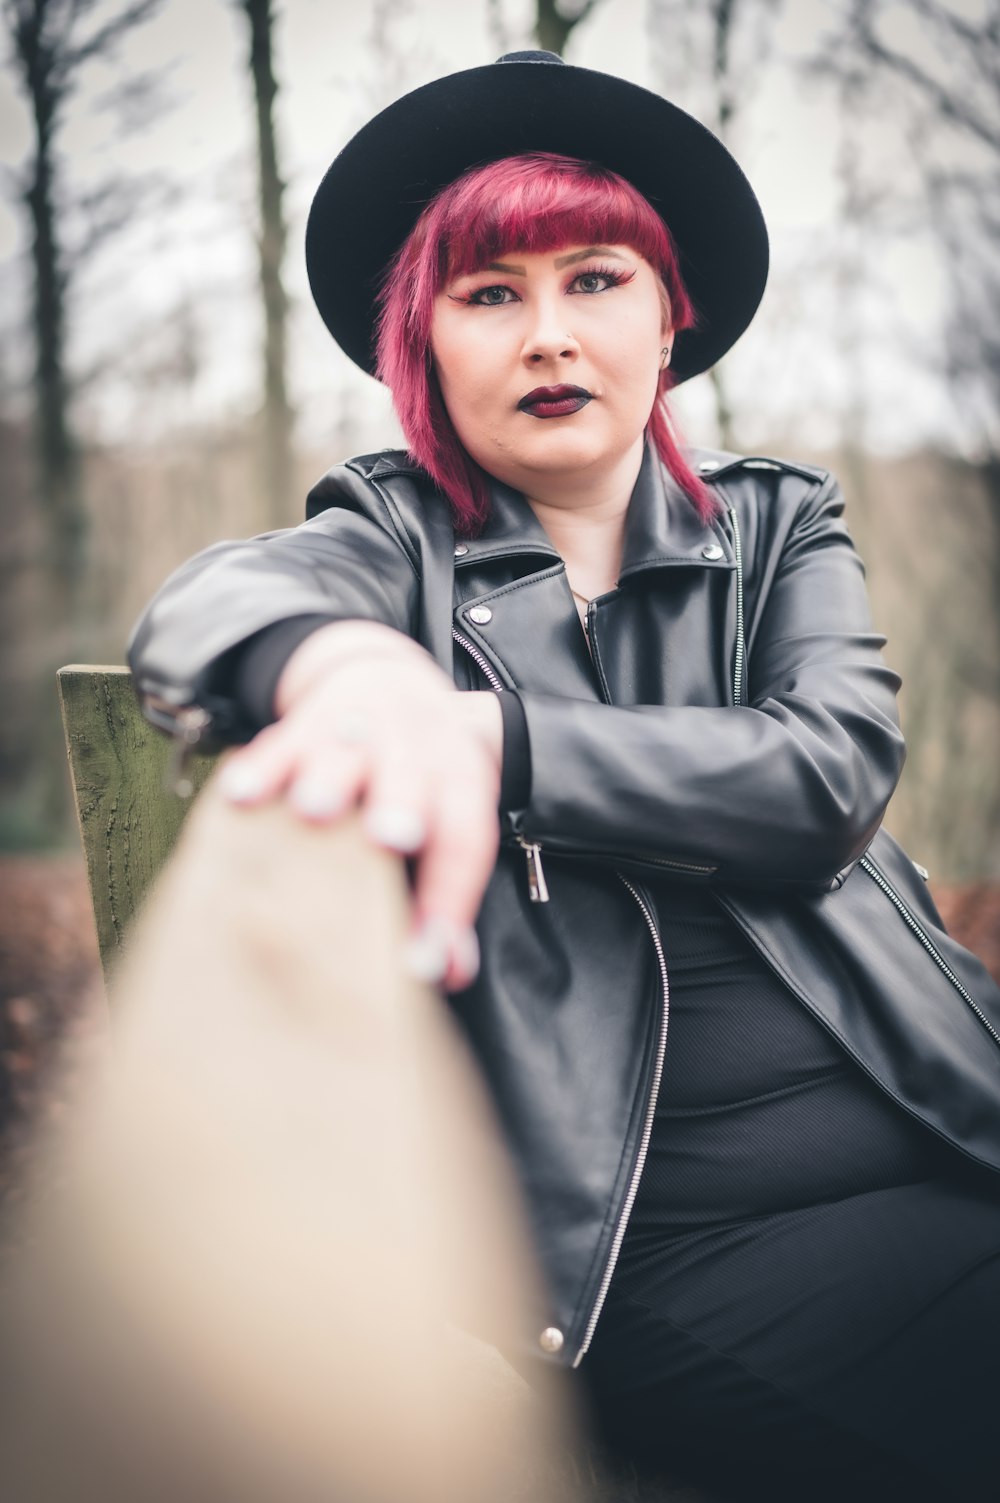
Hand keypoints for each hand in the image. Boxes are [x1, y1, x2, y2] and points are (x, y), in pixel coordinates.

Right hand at [216, 623, 502, 990]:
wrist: (389, 680)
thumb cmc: (421, 779)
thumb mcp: (449, 820)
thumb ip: (444, 896)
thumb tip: (444, 970)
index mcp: (459, 780)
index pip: (464, 839)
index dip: (450, 899)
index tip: (422, 960)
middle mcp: (415, 748)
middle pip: (415, 776)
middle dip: (403, 805)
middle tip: (392, 837)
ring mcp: (360, 728)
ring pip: (348, 750)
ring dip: (331, 778)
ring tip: (313, 811)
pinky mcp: (308, 720)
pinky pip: (283, 741)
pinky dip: (262, 766)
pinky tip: (240, 794)